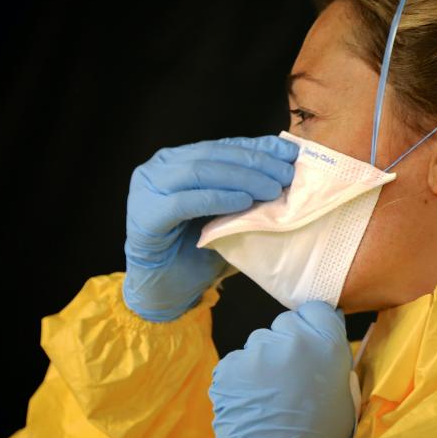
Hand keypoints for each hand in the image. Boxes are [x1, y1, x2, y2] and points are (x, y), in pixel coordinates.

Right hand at [123, 136, 297, 321]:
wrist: (163, 291)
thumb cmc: (196, 251)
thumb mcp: (225, 214)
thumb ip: (243, 191)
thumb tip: (284, 173)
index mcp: (178, 160)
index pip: (223, 146)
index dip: (258, 147)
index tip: (290, 153)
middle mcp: (159, 168)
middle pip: (212, 154)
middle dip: (254, 162)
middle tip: (286, 174)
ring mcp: (148, 190)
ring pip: (199, 172)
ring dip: (241, 178)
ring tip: (272, 189)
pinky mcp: (146, 216)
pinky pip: (184, 202)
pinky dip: (217, 199)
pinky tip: (244, 202)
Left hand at [209, 301, 355, 437]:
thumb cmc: (319, 436)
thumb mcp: (342, 392)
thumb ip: (330, 356)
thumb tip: (319, 336)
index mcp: (327, 344)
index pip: (315, 309)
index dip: (311, 324)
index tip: (309, 339)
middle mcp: (292, 340)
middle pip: (285, 324)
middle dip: (286, 343)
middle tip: (289, 375)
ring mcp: (257, 352)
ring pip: (258, 342)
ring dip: (262, 361)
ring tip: (268, 395)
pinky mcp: (229, 367)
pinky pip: (236, 363)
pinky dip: (241, 379)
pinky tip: (251, 402)